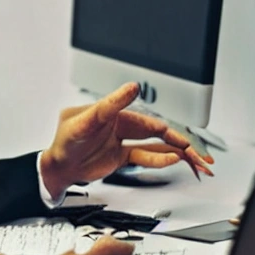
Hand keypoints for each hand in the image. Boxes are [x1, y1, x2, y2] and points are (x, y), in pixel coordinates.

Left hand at [40, 82, 213, 198]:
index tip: (184, 139)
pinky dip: (158, 160)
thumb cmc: (64, 142)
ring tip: (193, 161)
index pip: (149, 123)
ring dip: (174, 153)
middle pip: (158, 134)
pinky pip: (143, 157)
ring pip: (154, 147)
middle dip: (180, 144)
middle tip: (198, 154)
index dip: (169, 133)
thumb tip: (133, 87)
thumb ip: (109, 105)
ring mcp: (121, 142)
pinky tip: (171, 161)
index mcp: (115, 115)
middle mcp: (121, 126)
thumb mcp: (86, 122)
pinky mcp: (118, 157)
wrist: (56, 167)